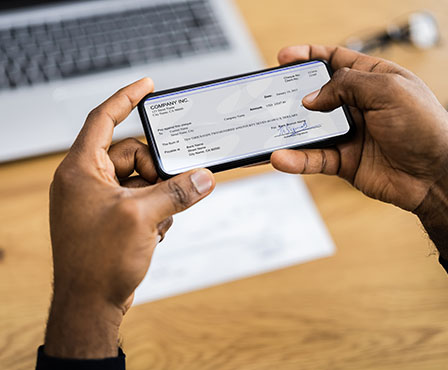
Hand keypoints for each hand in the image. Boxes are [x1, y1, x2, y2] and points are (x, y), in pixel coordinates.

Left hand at [44, 78, 214, 357]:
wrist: (89, 305)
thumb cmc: (98, 262)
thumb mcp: (143, 218)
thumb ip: (177, 192)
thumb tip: (204, 177)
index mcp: (82, 170)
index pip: (103, 119)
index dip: (126, 98)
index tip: (148, 85)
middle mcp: (88, 181)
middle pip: (133, 153)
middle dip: (159, 167)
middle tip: (177, 182)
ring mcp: (101, 201)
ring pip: (142, 179)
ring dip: (161, 194)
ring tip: (163, 217)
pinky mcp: (113, 218)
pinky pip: (142, 199)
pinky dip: (156, 210)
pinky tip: (158, 231)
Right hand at [271, 45, 447, 257]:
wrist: (436, 177)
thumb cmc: (425, 128)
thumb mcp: (388, 90)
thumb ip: (346, 86)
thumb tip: (311, 97)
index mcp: (374, 80)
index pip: (336, 61)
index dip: (310, 57)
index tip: (285, 57)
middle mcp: (359, 106)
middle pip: (317, 95)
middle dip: (293, 94)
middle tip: (270, 95)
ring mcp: (351, 134)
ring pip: (312, 129)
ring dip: (290, 130)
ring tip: (269, 129)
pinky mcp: (345, 161)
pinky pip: (315, 158)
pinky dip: (297, 159)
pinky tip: (283, 157)